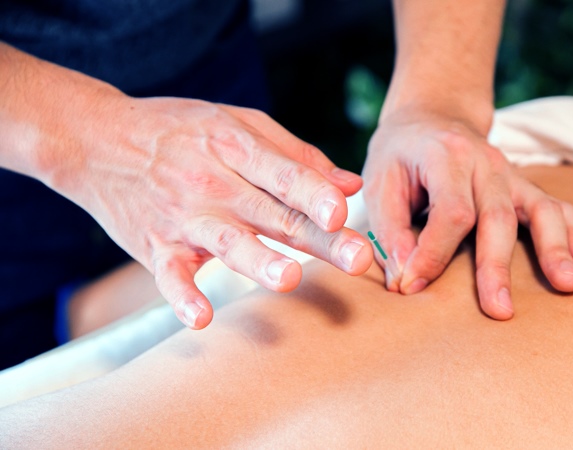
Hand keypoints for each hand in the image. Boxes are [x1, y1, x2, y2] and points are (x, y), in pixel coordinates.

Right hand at [52, 93, 372, 328]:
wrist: (96, 140)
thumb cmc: (181, 131)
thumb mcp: (238, 124)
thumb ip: (296, 156)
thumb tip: (351, 185)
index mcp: (236, 147)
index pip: (284, 174)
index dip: (315, 192)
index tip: (344, 211)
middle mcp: (214, 183)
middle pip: (274, 214)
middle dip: (318, 238)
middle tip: (358, 258)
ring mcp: (184, 217)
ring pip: (228, 241)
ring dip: (258, 261)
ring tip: (289, 279)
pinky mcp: (156, 246)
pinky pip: (170, 275)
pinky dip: (181, 297)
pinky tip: (200, 318)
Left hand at [362, 108, 572, 318]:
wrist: (431, 116)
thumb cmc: (400, 154)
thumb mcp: (379, 180)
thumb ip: (389, 230)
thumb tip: (404, 278)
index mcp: (446, 156)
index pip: (450, 211)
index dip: (433, 253)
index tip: (413, 285)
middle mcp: (485, 162)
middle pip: (497, 217)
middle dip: (497, 267)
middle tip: (499, 310)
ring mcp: (510, 172)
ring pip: (540, 209)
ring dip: (554, 249)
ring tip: (567, 285)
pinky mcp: (523, 185)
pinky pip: (556, 206)